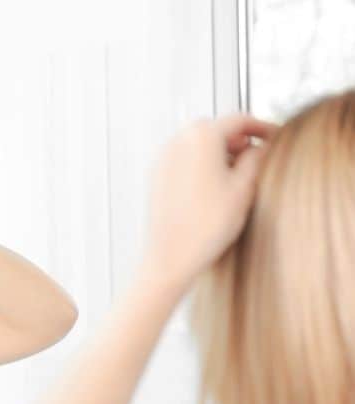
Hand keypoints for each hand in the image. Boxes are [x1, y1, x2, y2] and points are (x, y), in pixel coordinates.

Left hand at [143, 114, 278, 287]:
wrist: (171, 256)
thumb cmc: (204, 227)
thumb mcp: (244, 188)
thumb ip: (256, 158)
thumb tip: (260, 148)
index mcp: (201, 137)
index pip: (238, 119)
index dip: (262, 127)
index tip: (273, 136)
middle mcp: (177, 141)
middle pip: (216, 129)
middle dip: (239, 140)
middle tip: (258, 156)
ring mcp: (163, 159)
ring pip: (199, 145)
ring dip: (220, 153)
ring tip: (238, 176)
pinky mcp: (157, 176)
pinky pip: (185, 160)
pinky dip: (202, 164)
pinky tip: (215, 187)